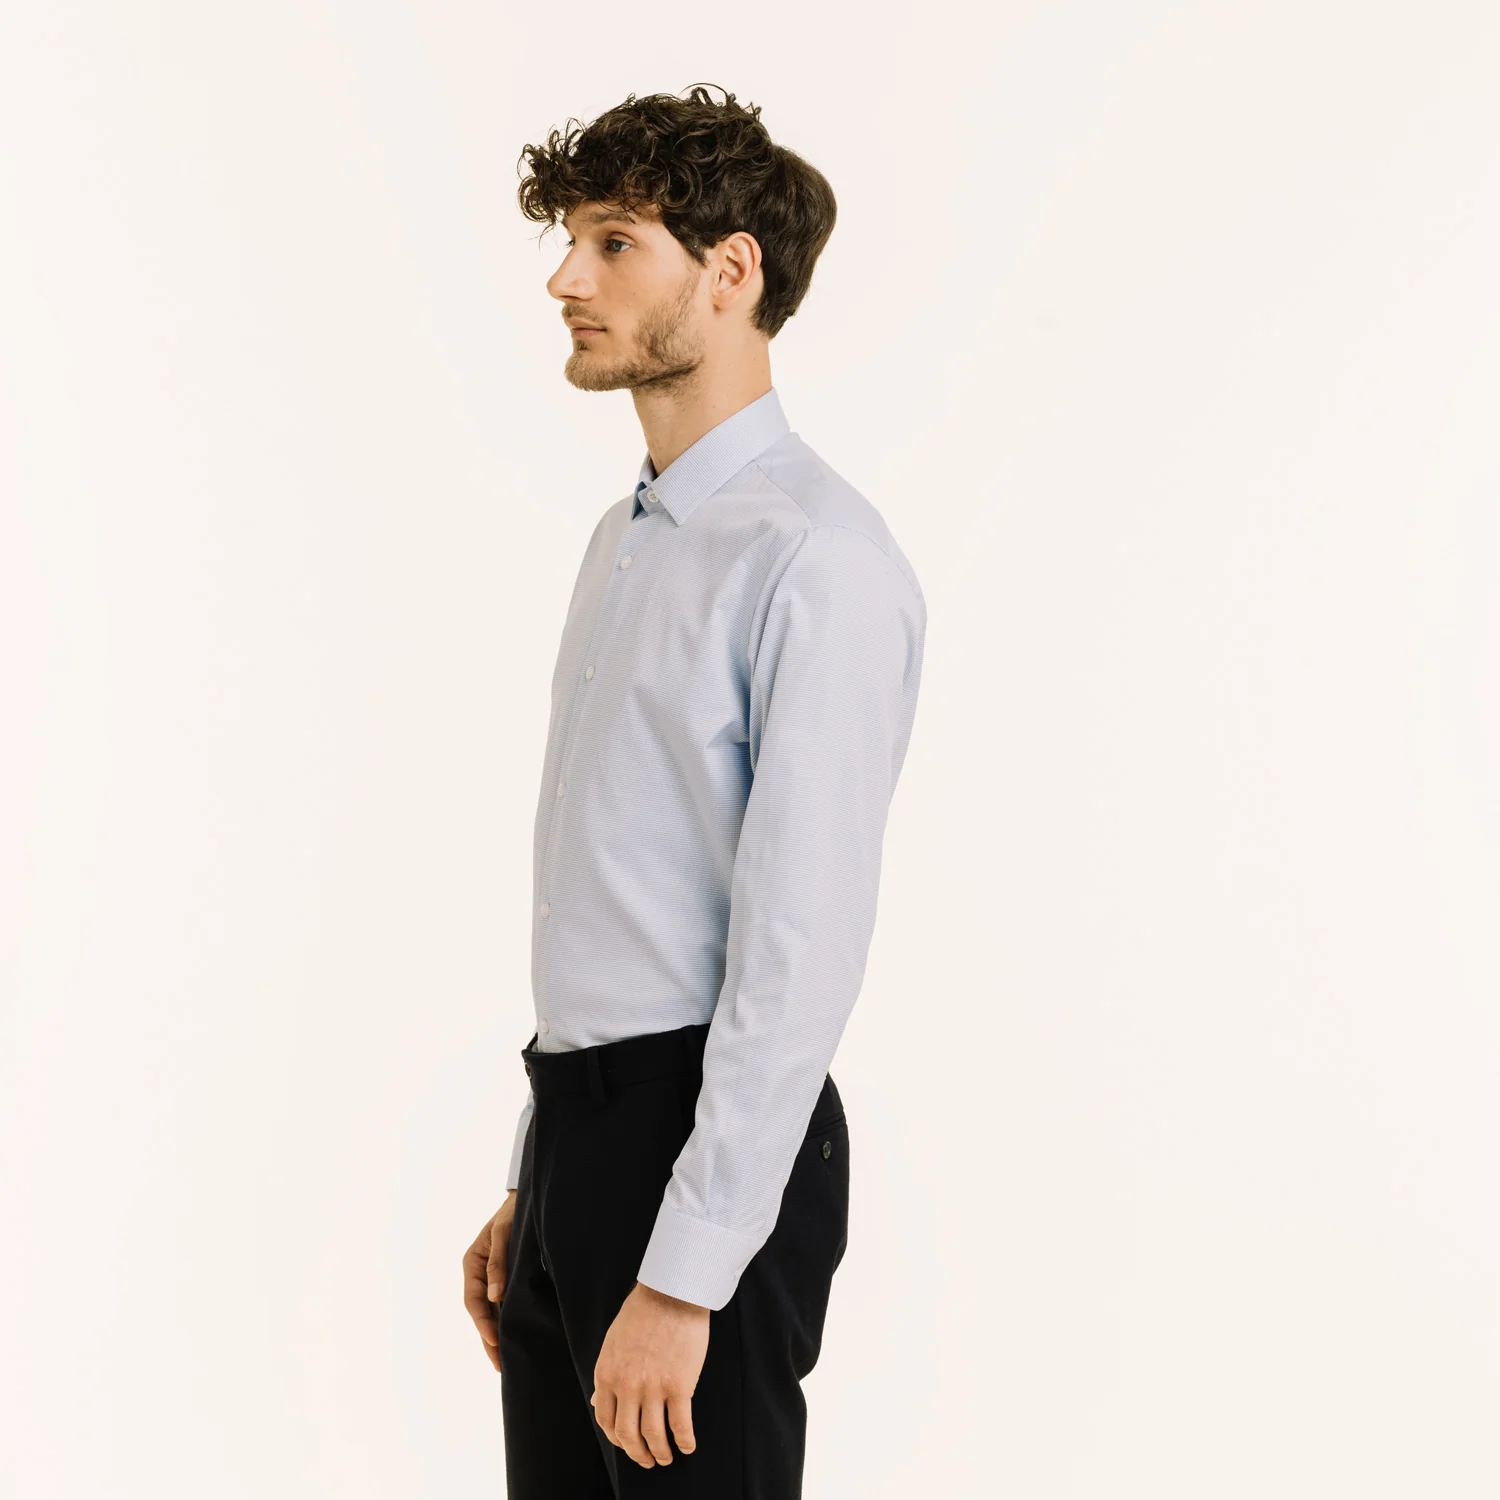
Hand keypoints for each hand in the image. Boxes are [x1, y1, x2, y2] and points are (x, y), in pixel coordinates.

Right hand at [462, 1191, 517, 1371]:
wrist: (530, 1198)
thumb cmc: (513, 1212)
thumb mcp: (504, 1232)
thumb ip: (498, 1262)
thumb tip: (495, 1297)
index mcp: (471, 1263)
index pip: (474, 1301)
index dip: (483, 1323)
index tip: (495, 1342)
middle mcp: (479, 1274)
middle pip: (481, 1313)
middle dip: (489, 1339)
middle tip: (499, 1366)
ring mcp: (492, 1278)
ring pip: (492, 1313)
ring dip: (498, 1335)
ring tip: (506, 1362)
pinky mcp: (506, 1279)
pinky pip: (503, 1305)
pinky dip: (507, 1322)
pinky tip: (515, 1338)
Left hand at [591, 1281, 707, 1466]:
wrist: (671, 1293)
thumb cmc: (643, 1312)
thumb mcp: (613, 1342)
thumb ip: (606, 1374)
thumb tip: (597, 1401)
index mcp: (606, 1374)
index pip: (605, 1420)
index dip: (616, 1439)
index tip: (627, 1444)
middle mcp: (626, 1386)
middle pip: (628, 1435)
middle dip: (638, 1453)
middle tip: (647, 1459)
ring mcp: (653, 1388)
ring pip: (653, 1436)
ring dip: (661, 1452)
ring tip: (667, 1456)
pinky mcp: (679, 1386)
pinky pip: (680, 1425)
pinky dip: (684, 1441)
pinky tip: (687, 1446)